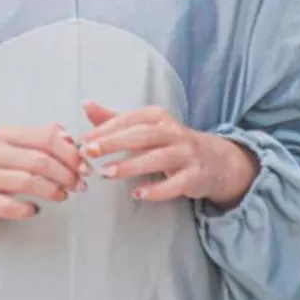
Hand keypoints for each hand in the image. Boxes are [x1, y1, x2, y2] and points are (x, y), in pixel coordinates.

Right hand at [0, 123, 86, 247]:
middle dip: (66, 174)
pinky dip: (27, 209)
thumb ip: (43, 140)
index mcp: (5, 135)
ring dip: (52, 191)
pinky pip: (8, 206)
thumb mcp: (17, 150)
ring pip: (27, 182)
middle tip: (80, 186)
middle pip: (40, 160)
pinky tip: (35, 210)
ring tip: (63, 196)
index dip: (70, 153)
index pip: (46, 138)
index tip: (84, 167)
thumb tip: (71, 138)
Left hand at [82, 101, 257, 208]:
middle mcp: (173, 132)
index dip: (106, 128)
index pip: (130, 119)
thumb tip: (86, 105)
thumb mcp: (145, 127)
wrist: (215, 160)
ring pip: (157, 158)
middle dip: (114, 142)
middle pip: (141, 135)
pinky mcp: (194, 176)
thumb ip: (115, 118)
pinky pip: (175, 183)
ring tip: (105, 173)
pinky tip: (137, 194)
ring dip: (130, 166)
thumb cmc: (169, 142)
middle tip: (90, 151)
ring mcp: (186, 154)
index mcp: (158, 117)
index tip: (84, 139)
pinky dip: (156, 189)